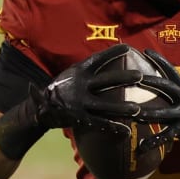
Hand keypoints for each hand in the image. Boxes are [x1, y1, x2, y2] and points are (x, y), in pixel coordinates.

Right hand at [32, 44, 146, 133]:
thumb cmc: (60, 88)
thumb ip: (87, 70)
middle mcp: (80, 86)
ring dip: (122, 107)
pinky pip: (100, 123)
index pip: (97, 59)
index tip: (127, 48)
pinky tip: (126, 130)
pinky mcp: (80, 119)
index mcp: (78, 72)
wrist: (40, 107)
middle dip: (123, 78)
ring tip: (137, 109)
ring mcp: (80, 104)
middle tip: (140, 76)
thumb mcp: (70, 74)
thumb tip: (109, 59)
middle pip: (105, 81)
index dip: (112, 53)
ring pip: (105, 105)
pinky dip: (113, 127)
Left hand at [135, 49, 179, 152]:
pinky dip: (153, 141)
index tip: (146, 51)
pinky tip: (141, 146)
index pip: (171, 70)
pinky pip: (165, 136)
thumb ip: (171, 85)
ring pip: (162, 112)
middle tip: (136, 77)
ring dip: (147, 112)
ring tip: (133, 112)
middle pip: (166, 87)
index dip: (159, 60)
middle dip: (151, 81)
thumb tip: (151, 73)